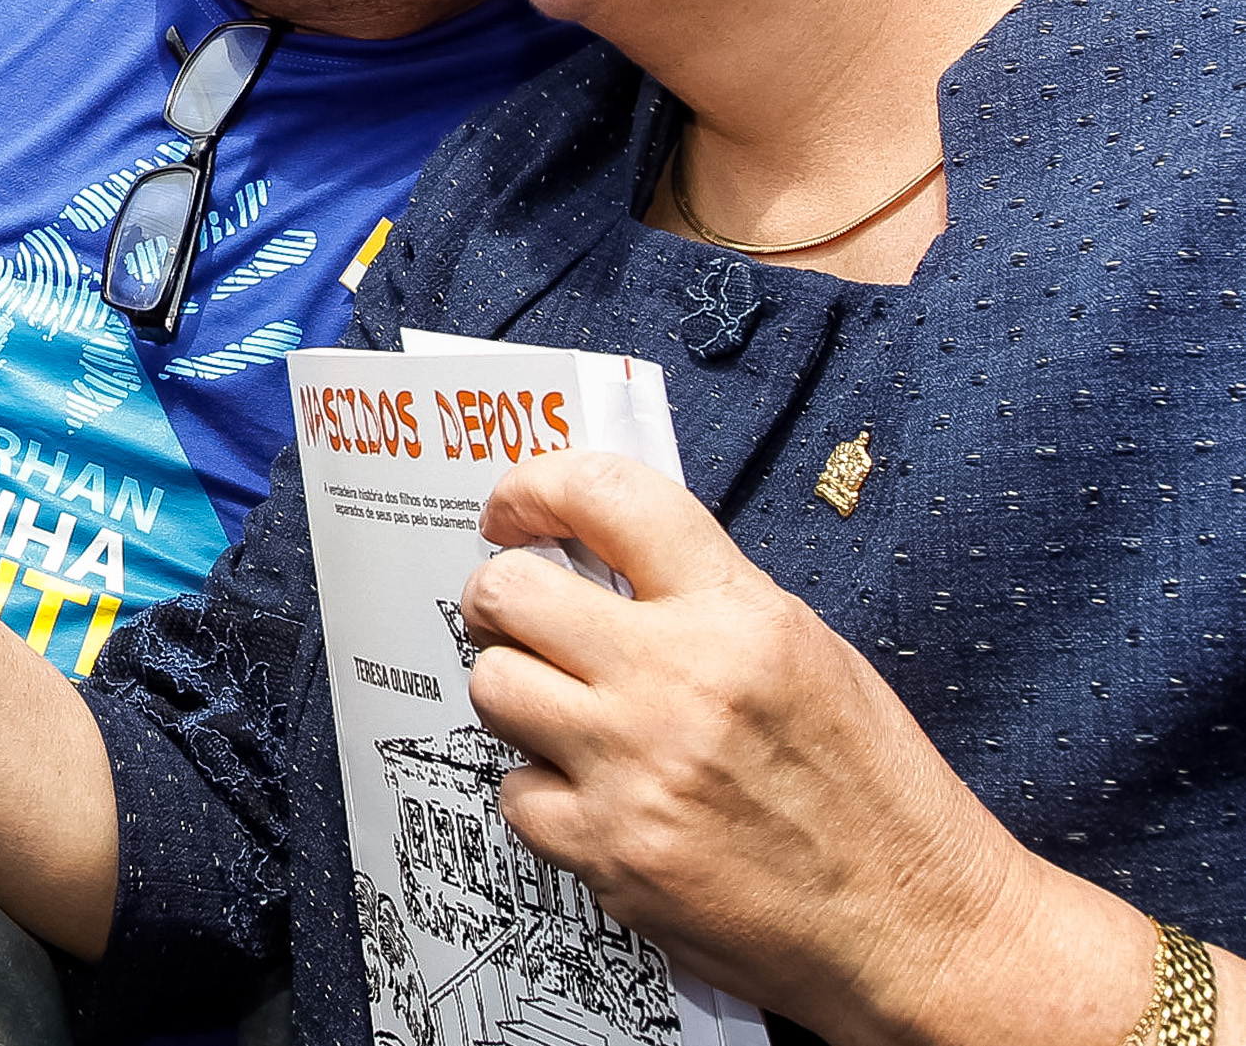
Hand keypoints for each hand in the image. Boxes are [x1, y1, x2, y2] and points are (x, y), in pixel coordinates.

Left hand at [462, 453, 1063, 1038]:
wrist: (924, 931)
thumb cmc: (880, 799)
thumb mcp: (814, 657)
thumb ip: (708, 601)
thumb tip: (601, 563)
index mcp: (743, 619)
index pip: (609, 496)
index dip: (535, 486)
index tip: (513, 509)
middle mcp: (681, 683)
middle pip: (507, 592)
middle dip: (500, 600)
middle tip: (519, 621)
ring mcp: (637, 770)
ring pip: (493, 686)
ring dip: (517, 696)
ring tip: (568, 717)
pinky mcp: (611, 853)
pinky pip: (516, 794)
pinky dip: (544, 797)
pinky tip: (599, 801)